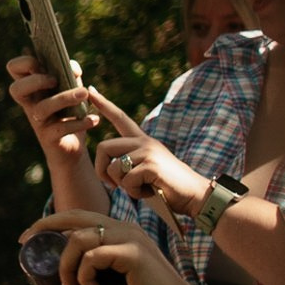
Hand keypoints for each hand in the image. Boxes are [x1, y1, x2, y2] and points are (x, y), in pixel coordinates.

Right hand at [5, 53, 102, 156]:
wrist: (71, 149)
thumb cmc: (70, 113)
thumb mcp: (71, 89)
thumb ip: (70, 73)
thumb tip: (72, 68)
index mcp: (32, 88)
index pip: (14, 68)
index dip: (26, 62)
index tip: (45, 64)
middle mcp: (30, 105)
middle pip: (16, 89)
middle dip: (36, 81)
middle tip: (55, 81)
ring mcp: (38, 122)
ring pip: (42, 108)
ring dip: (64, 97)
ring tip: (84, 93)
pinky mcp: (49, 138)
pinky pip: (61, 128)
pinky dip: (80, 122)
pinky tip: (94, 119)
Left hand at [21, 212, 212, 284]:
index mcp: (116, 234)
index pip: (77, 218)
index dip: (49, 224)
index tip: (26, 240)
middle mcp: (122, 229)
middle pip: (74, 217)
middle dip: (44, 227)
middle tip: (25, 244)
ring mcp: (129, 238)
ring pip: (79, 239)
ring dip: (67, 267)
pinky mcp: (132, 253)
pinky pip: (93, 257)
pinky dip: (85, 276)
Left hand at [89, 94, 210, 213]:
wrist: (194, 195)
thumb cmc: (166, 187)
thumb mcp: (144, 170)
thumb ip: (127, 163)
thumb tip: (107, 167)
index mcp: (142, 141)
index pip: (120, 118)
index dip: (104, 104)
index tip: (91, 90)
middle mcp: (144, 142)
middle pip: (103, 147)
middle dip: (101, 170)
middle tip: (114, 185)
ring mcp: (148, 152)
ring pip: (113, 168)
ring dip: (123, 186)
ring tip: (142, 188)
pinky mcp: (151, 165)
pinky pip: (127, 181)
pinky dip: (134, 193)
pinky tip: (149, 192)